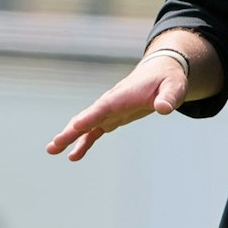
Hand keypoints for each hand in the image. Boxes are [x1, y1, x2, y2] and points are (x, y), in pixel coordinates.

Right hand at [46, 56, 187, 162]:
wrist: (160, 71)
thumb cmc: (168, 79)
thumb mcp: (174, 87)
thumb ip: (169, 97)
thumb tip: (164, 108)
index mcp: (122, 96)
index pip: (103, 107)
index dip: (89, 117)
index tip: (75, 126)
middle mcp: (110, 103)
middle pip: (86, 118)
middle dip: (70, 131)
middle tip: (54, 144)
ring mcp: (109, 111)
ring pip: (85, 125)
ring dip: (70, 137)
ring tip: (53, 150)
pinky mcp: (112, 117)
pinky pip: (93, 132)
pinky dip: (83, 142)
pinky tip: (73, 156)